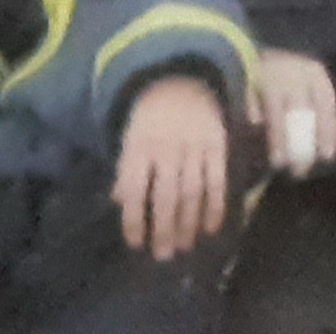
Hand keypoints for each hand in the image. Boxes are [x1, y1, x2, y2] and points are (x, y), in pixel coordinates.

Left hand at [112, 74, 230, 260]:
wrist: (181, 81)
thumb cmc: (151, 117)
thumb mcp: (130, 137)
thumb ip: (127, 168)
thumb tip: (118, 201)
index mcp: (138, 146)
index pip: (133, 188)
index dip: (133, 218)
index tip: (136, 244)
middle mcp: (165, 148)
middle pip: (164, 196)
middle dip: (163, 229)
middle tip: (163, 255)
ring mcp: (193, 147)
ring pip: (191, 192)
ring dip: (188, 224)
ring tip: (184, 246)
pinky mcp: (217, 146)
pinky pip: (217, 181)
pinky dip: (214, 206)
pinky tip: (210, 228)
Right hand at [252, 48, 335, 175]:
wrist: (260, 59)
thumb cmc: (295, 84)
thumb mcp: (315, 97)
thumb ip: (331, 122)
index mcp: (315, 74)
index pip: (326, 105)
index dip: (327, 132)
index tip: (326, 157)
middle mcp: (294, 70)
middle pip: (301, 111)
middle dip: (300, 143)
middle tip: (300, 169)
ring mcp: (269, 73)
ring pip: (275, 112)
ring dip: (277, 139)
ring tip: (277, 163)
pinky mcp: (246, 77)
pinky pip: (251, 103)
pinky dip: (254, 119)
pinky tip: (257, 137)